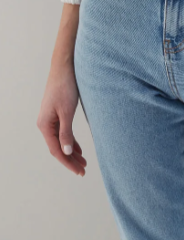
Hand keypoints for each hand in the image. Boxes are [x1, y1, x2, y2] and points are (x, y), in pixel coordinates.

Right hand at [37, 61, 86, 175]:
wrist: (65, 67)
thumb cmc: (65, 87)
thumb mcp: (67, 111)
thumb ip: (66, 132)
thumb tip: (67, 152)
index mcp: (45, 125)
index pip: (56, 150)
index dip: (68, 162)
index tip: (80, 171)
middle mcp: (45, 124)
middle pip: (58, 148)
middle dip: (71, 160)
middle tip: (84, 170)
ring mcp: (50, 119)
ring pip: (61, 141)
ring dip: (72, 152)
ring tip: (83, 162)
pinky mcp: (57, 113)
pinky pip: (63, 132)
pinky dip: (71, 141)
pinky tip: (78, 149)